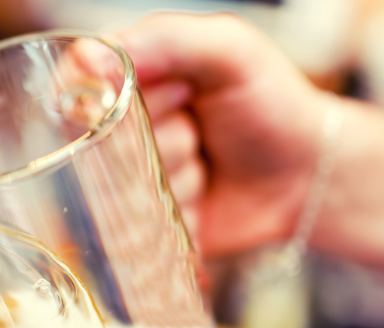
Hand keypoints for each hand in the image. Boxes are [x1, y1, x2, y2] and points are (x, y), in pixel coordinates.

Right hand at [113, 13, 331, 256]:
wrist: (309, 175)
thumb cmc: (272, 104)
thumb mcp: (231, 50)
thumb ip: (167, 39)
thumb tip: (89, 60)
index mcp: (125, 74)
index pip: (75, 89)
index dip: (113, 102)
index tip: (169, 101)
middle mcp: (113, 128)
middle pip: (99, 145)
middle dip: (165, 140)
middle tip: (200, 128)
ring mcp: (124, 180)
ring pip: (120, 191)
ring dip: (178, 179)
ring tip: (206, 164)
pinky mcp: (139, 226)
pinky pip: (137, 231)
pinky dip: (181, 215)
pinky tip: (204, 198)